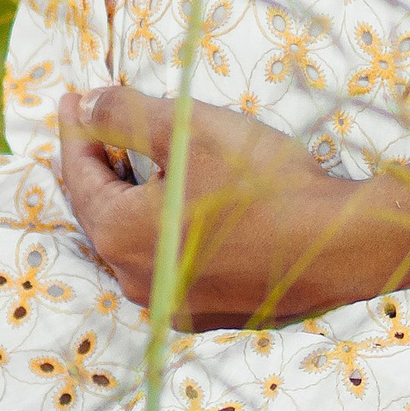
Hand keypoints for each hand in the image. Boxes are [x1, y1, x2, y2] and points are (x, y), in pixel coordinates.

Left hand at [56, 84, 390, 325]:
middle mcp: (138, 280)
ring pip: (135, 241)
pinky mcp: (209, 312)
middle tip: (93, 125)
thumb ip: (124, 114)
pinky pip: (168, 262)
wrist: (338, 245)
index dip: (75, 131)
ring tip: (133, 160)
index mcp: (120, 235)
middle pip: (103, 212)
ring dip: (130, 198)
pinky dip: (163, 228)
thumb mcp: (187, 129)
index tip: (71, 98)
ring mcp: (174, 303)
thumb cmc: (261, 183)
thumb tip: (84, 105)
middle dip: (97, 165)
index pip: (80, 176)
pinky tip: (182, 205)